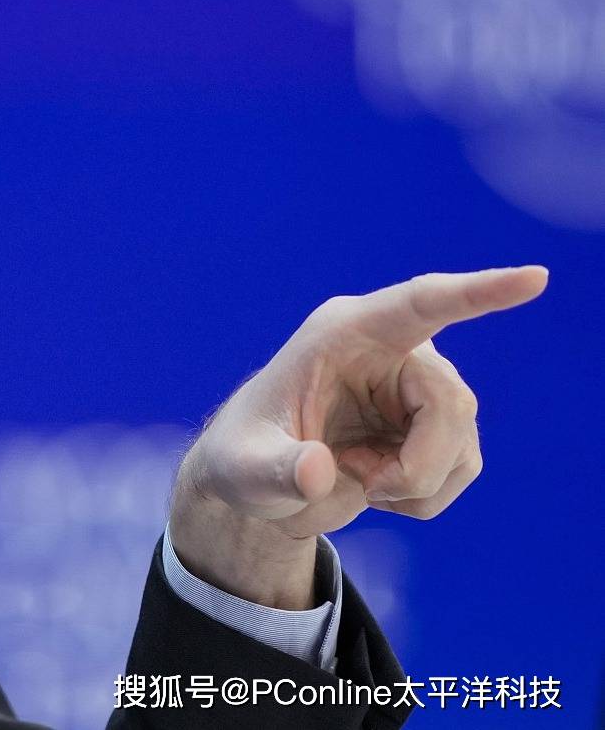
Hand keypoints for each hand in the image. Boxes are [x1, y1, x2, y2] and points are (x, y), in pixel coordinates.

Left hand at [169, 265, 547, 608]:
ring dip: (417, 483)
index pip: (420, 303)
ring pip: (460, 441)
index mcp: (343, 332)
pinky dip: (424, 495)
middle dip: (418, 463)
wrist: (259, 485)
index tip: (533, 279)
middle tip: (368, 487)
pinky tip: (376, 486)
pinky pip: (462, 466)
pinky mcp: (433, 424)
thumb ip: (274, 470)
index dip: (477, 292)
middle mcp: (389, 349)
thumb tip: (316, 472)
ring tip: (358, 480)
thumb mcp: (242, 471)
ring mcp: (416, 386)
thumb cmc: (241, 460)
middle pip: (449, 401)